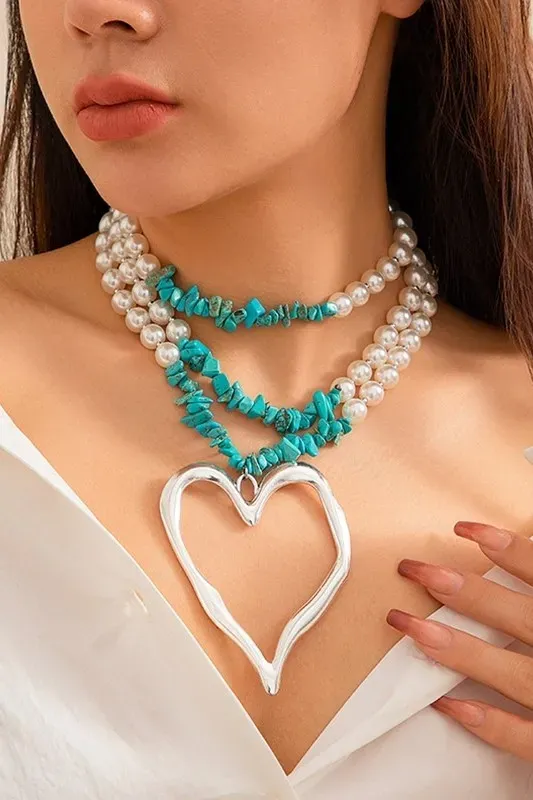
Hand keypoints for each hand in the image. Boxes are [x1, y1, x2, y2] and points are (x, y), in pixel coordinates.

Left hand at [387, 521, 532, 760]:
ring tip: (413, 627)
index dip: (509, 549)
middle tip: (418, 571)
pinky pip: (527, 739)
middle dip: (466, 592)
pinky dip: (488, 724)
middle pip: (521, 618)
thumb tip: (529, 545)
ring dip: (460, 650)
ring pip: (514, 675)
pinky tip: (450, 705)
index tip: (466, 530)